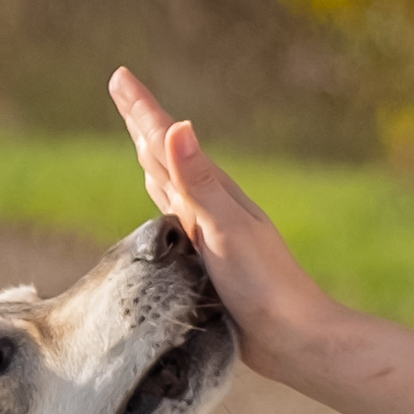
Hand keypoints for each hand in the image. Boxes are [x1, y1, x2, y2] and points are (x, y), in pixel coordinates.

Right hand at [108, 66, 333, 372]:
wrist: (294, 337)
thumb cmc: (264, 284)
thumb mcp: (227, 229)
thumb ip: (198, 181)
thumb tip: (177, 126)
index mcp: (210, 194)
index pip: (165, 143)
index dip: (142, 110)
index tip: (120, 75)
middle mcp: (208, 207)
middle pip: (165, 154)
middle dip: (141, 122)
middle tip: (121, 89)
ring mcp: (209, 232)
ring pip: (169, 183)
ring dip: (152, 157)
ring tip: (139, 136)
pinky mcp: (207, 260)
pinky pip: (174, 217)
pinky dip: (162, 198)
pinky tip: (162, 200)